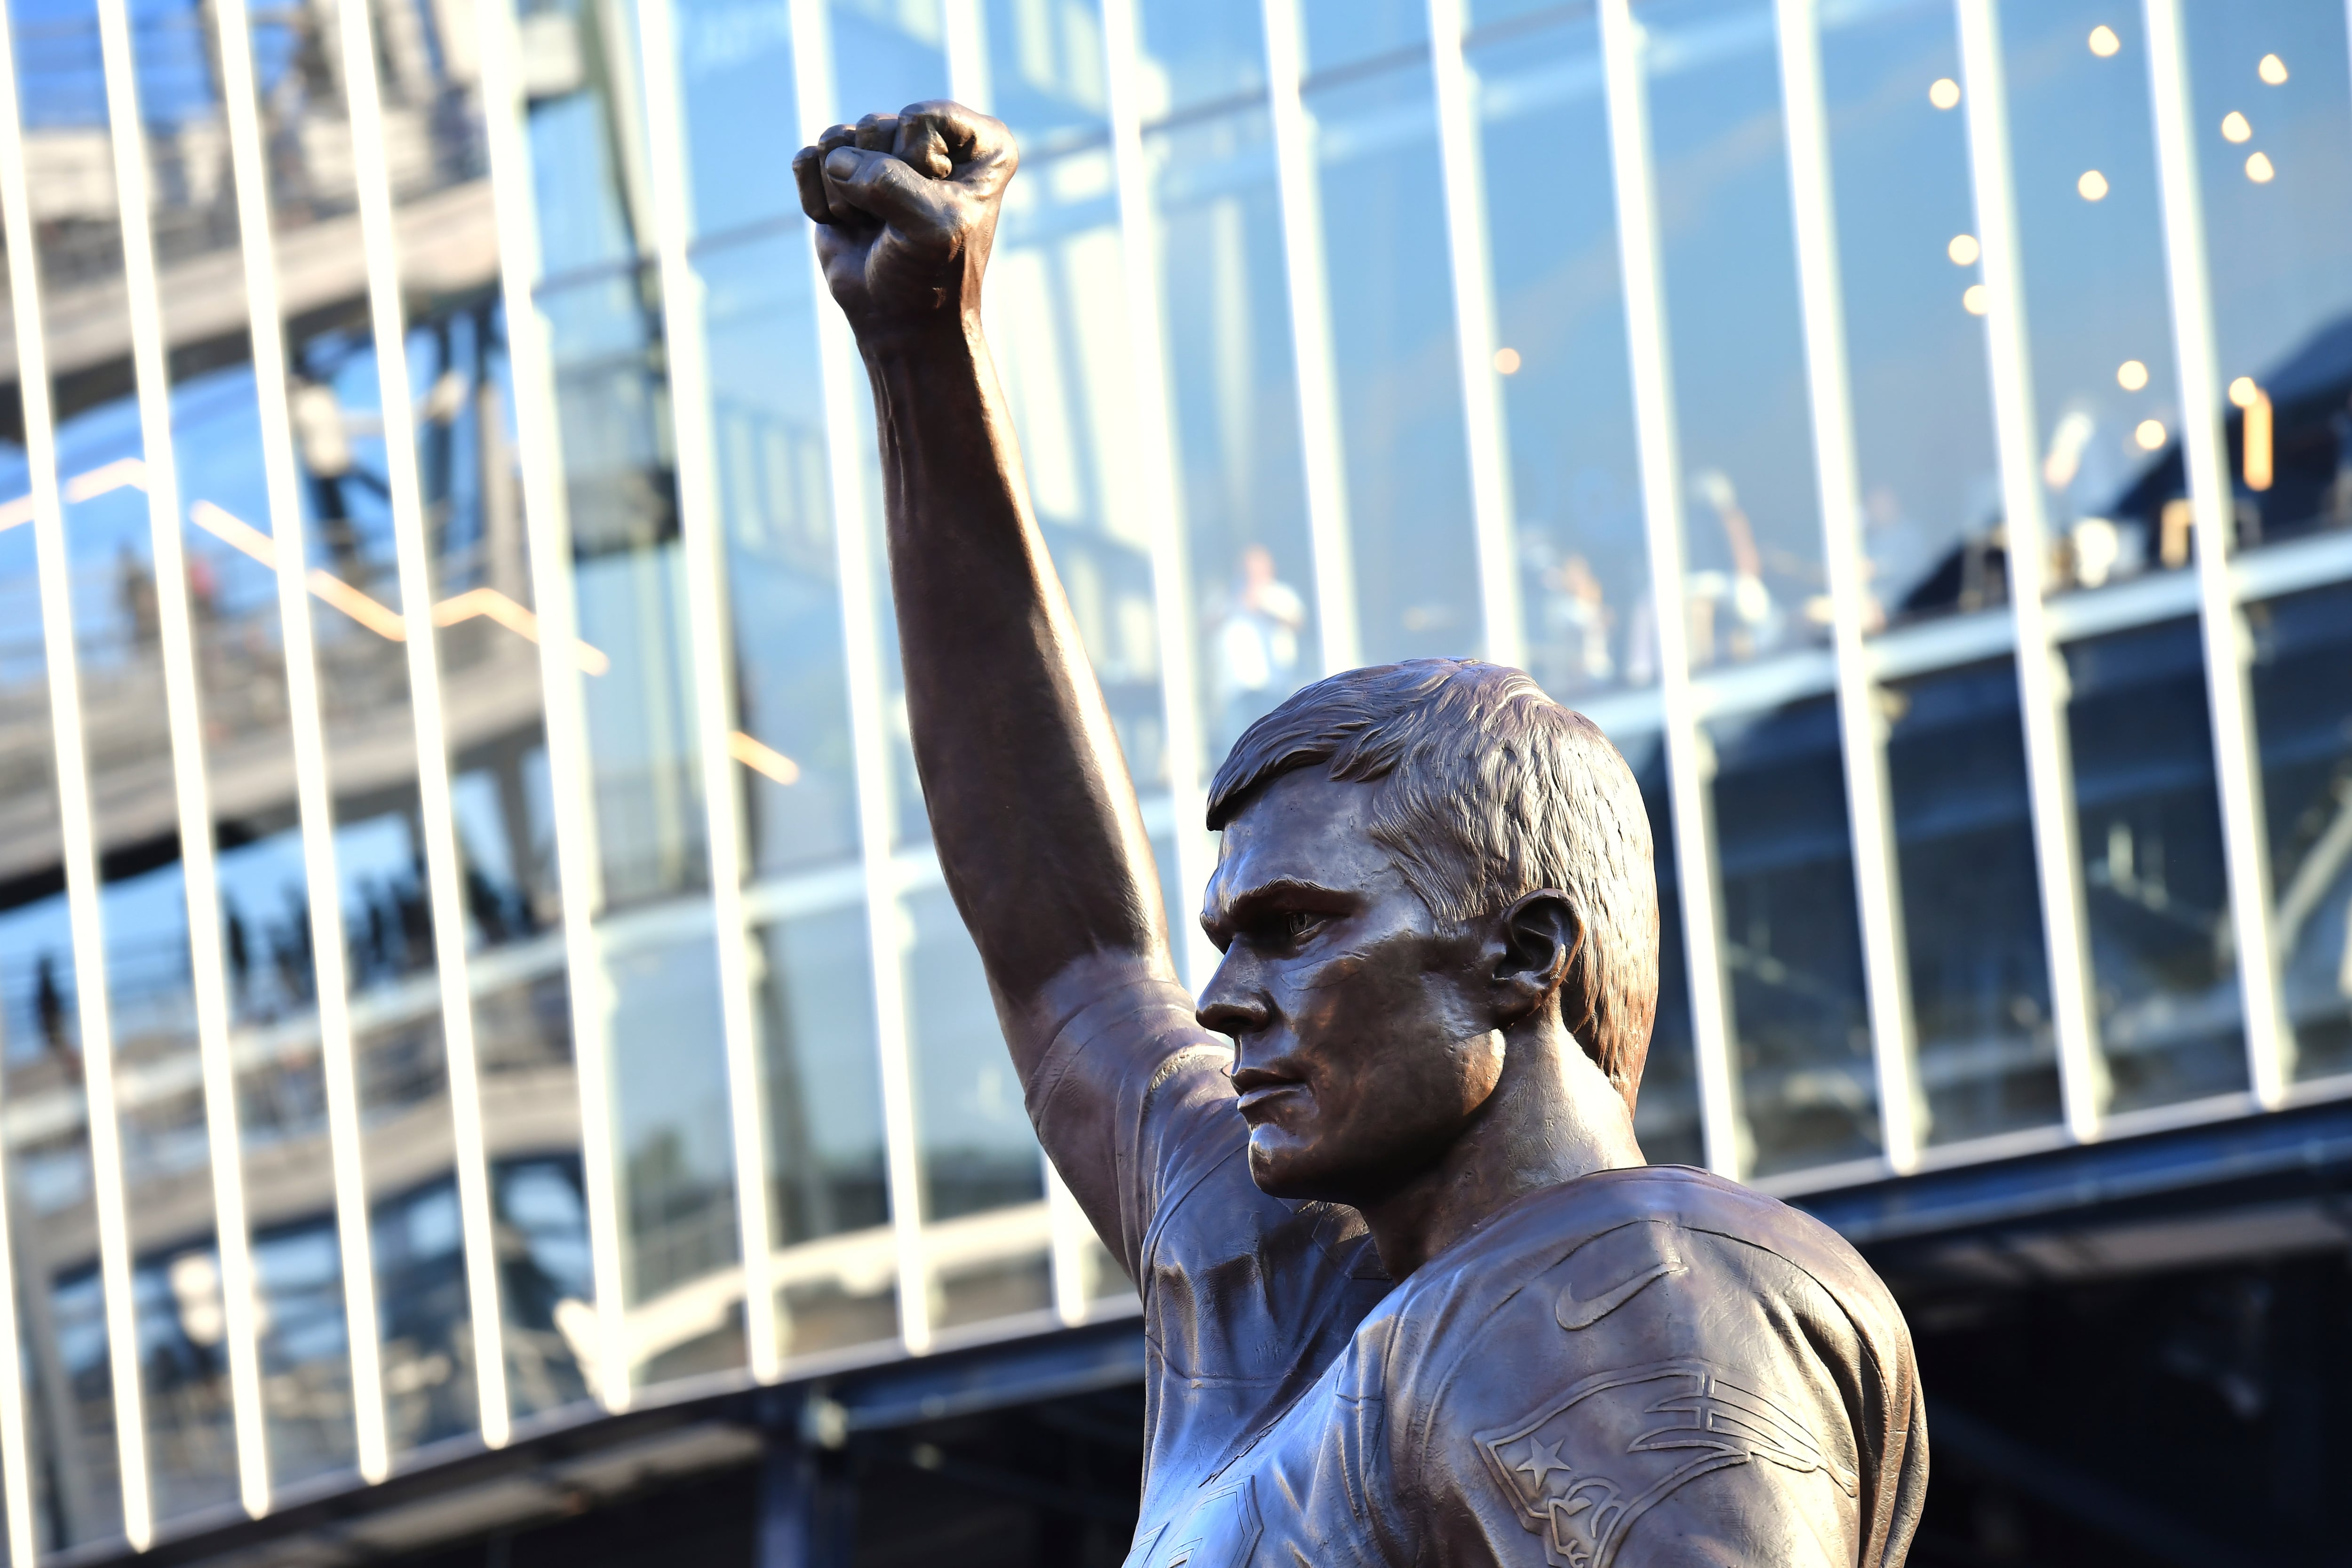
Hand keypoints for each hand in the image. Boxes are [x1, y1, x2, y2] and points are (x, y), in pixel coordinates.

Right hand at [792, 101, 1016, 344]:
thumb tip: (835, 161)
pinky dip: (816, 200)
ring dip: (846, 196)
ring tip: (873, 225)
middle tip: (899, 224)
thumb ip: (889, 183)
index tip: (939, 207)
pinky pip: (808, 160)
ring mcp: (883, 151)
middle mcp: (931, 137)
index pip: (923, 117)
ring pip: (838, 140)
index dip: (920, 166)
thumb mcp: (931, 227)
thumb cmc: (932, 274)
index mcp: (979, 142)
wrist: (900, 321)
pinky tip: (844, 224)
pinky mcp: (841, 172)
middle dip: (879, 184)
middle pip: (877, 126)